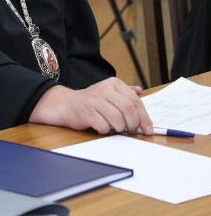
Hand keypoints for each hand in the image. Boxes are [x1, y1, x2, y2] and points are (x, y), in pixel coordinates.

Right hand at [29, 77, 152, 135]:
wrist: (67, 104)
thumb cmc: (91, 101)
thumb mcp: (108, 92)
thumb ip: (124, 92)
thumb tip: (140, 91)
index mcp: (113, 83)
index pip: (135, 100)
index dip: (144, 116)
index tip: (148, 129)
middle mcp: (105, 89)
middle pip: (128, 109)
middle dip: (134, 124)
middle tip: (133, 131)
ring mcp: (95, 100)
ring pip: (118, 119)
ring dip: (120, 128)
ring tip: (116, 128)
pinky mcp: (87, 112)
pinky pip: (104, 126)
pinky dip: (106, 131)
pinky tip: (102, 127)